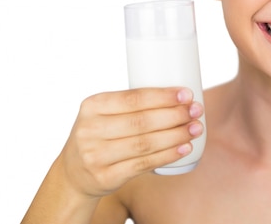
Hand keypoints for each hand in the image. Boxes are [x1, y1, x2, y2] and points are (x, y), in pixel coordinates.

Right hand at [57, 87, 203, 197]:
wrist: (74, 173)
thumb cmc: (101, 134)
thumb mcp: (104, 113)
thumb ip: (131, 104)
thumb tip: (181, 94)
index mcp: (92, 106)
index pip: (133, 98)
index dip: (163, 96)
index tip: (187, 94)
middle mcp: (90, 130)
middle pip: (142, 121)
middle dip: (175, 115)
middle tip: (197, 110)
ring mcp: (95, 156)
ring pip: (145, 144)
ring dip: (176, 135)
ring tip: (196, 128)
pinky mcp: (106, 177)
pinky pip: (143, 164)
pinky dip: (168, 155)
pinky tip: (184, 148)